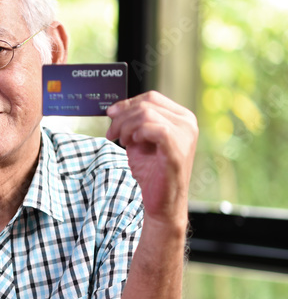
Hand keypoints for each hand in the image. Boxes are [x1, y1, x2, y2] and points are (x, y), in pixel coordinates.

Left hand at [106, 91, 197, 225]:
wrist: (161, 201)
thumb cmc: (152, 171)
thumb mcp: (139, 140)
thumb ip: (132, 123)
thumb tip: (115, 109)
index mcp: (181, 117)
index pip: (151, 97)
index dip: (127, 103)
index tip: (110, 114)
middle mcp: (187, 123)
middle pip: (147, 104)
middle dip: (122, 117)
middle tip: (112, 133)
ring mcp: (185, 135)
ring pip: (147, 114)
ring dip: (126, 126)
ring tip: (122, 141)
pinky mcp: (177, 149)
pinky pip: (154, 129)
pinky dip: (137, 133)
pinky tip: (133, 143)